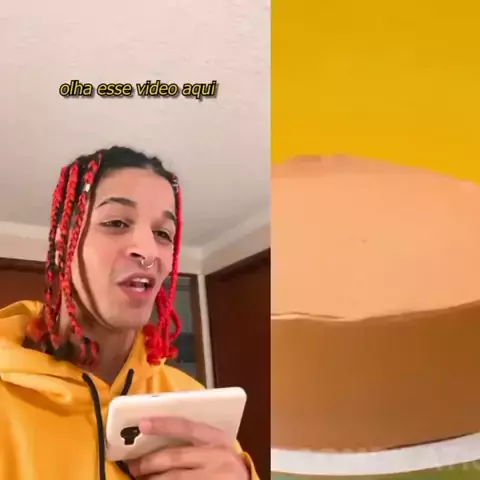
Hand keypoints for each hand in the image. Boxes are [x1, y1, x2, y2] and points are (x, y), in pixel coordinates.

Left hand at [127, 417, 249, 478]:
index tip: (143, 424)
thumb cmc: (226, 464)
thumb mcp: (217, 447)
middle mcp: (217, 456)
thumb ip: (196, 442)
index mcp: (217, 438)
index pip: (187, 426)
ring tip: (142, 479)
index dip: (164, 424)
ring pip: (176, 478)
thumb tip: (158, 440)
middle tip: (134, 466)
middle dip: (151, 462)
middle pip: (176, 457)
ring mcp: (214, 477)